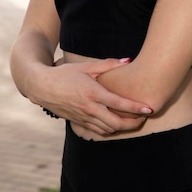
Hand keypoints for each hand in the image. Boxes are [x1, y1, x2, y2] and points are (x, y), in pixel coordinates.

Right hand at [37, 58, 152, 135]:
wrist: (42, 86)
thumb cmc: (65, 73)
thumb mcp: (86, 66)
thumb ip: (108, 64)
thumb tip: (128, 60)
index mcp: (93, 92)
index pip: (119, 104)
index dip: (136, 108)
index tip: (149, 108)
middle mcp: (89, 108)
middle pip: (116, 123)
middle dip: (133, 123)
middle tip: (144, 117)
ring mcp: (83, 117)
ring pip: (108, 130)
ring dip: (122, 128)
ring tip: (133, 121)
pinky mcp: (78, 123)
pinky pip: (97, 131)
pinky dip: (109, 130)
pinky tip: (115, 124)